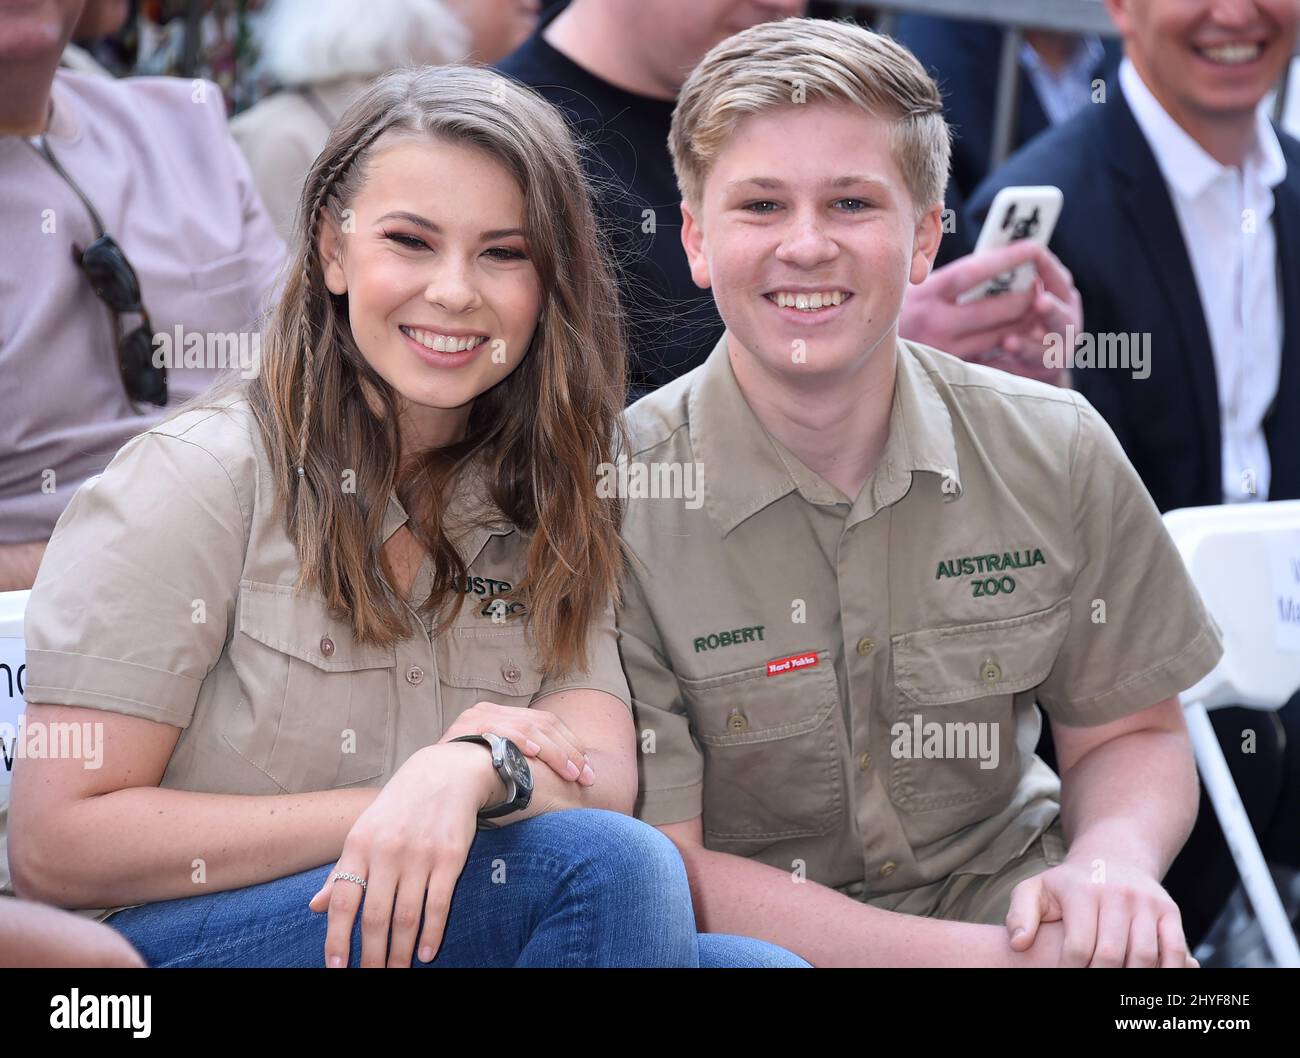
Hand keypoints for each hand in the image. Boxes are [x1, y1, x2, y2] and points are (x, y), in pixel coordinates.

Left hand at [308, 742, 499, 966]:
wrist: (444, 773)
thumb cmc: (398, 807)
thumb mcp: (363, 830)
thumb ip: (341, 870)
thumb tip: (314, 907)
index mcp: (359, 844)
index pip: (341, 900)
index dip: (336, 938)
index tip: (336, 968)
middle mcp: (387, 850)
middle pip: (375, 916)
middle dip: (371, 956)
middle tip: (371, 977)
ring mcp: (420, 854)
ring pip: (407, 916)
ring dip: (400, 952)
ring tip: (396, 972)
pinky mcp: (451, 857)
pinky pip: (439, 904)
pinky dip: (432, 934)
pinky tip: (426, 953)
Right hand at [439, 700, 594, 786]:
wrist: (428, 786)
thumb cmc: (468, 784)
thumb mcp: (502, 768)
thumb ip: (527, 763)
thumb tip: (574, 774)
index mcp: (505, 716)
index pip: (548, 724)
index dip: (572, 746)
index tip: (588, 773)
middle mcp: (492, 712)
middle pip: (543, 724)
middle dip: (569, 752)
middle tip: (585, 778)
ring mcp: (478, 717)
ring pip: (528, 726)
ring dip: (554, 751)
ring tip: (570, 771)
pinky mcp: (465, 727)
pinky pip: (498, 728)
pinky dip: (518, 737)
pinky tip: (532, 751)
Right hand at [900, 241, 1080, 384]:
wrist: (871, 347)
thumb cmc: (903, 310)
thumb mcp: (915, 285)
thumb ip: (949, 271)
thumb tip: (991, 256)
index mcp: (926, 294)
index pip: (973, 271)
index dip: (1007, 258)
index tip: (1032, 248)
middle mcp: (934, 323)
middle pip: (993, 309)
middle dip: (1023, 298)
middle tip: (1040, 287)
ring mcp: (943, 350)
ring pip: (997, 337)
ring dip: (1021, 324)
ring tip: (1035, 311)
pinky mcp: (951, 370)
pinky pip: (990, 358)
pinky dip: (1008, 347)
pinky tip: (1019, 336)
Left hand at [986, 247, 1081, 383]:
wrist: (1030, 361)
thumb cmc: (1017, 314)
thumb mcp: (1021, 295)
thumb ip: (1011, 284)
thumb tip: (985, 260)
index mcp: (1063, 296)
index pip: (1060, 279)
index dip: (1049, 268)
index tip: (1037, 253)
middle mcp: (1067, 322)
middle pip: (1062, 317)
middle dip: (1051, 310)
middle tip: (1040, 302)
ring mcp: (1058, 351)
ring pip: (1046, 351)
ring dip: (1026, 347)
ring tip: (1009, 342)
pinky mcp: (1041, 375)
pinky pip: (1024, 374)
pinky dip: (1008, 368)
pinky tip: (991, 364)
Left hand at [1005, 858, 1196, 966]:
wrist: (1112, 858)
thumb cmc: (1068, 885)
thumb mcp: (1036, 890)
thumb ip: (1021, 915)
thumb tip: (1018, 944)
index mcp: (1082, 891)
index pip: (1078, 946)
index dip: (1071, 971)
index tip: (1066, 976)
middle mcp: (1117, 893)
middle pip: (1111, 955)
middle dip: (1100, 977)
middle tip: (1091, 983)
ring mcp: (1146, 902)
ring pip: (1144, 956)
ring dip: (1130, 979)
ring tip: (1117, 986)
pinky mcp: (1169, 911)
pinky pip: (1175, 950)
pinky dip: (1167, 971)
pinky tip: (1149, 981)